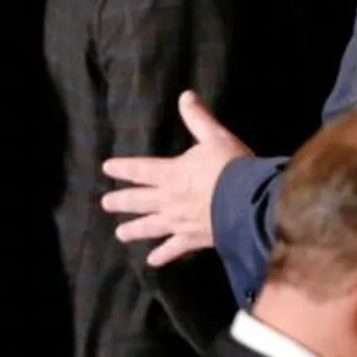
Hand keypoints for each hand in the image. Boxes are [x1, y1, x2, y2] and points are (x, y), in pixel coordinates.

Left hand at [100, 90, 249, 265]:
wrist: (250, 203)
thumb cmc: (232, 168)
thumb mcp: (216, 138)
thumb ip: (198, 119)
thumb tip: (185, 95)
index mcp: (170, 173)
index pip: (139, 170)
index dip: (123, 168)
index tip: (108, 168)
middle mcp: (167, 199)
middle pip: (138, 201)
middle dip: (121, 202)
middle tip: (106, 204)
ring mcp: (178, 221)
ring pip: (150, 226)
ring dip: (134, 230)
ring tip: (121, 234)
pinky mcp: (193, 239)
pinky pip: (174, 248)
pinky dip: (163, 255)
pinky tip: (153, 261)